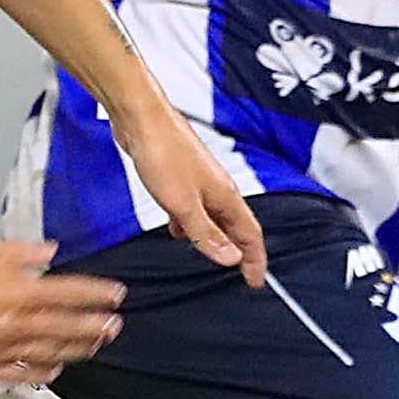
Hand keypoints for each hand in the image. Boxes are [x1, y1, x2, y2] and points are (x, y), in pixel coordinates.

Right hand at [0, 240, 126, 385]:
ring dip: (79, 348)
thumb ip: (22, 253)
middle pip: (68, 327)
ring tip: (95, 345)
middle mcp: (17, 323)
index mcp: (19, 292)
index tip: (116, 295)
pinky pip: (24, 373)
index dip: (96, 294)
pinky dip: (45, 371)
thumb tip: (50, 252)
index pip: (70, 293)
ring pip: (52, 352)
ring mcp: (4, 349)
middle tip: (115, 326)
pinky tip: (58, 368)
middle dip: (96, 326)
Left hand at [107, 93, 266, 288]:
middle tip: (242, 273)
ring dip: (215, 237)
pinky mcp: (181, 176)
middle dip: (240, 251)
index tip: (256, 280)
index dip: (256, 260)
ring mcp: (199, 181)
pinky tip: (177, 228)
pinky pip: (194, 206)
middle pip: (236, 226)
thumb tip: (230, 258)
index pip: (251, 234)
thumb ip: (205, 233)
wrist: (141, 118)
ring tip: (211, 256)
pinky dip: (192, 223)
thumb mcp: (182, 204)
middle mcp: (217, 188)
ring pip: (214, 216)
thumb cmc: (163, 152)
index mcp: (225, 196)